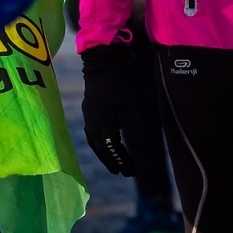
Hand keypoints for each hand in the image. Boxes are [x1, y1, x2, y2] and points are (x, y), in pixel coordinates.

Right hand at [81, 40, 136, 174]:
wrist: (100, 59)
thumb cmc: (119, 78)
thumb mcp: (132, 101)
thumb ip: (137, 122)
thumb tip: (144, 142)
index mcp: (102, 121)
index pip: (112, 147)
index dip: (121, 160)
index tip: (131, 171)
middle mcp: (92, 121)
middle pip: (100, 148)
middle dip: (112, 161)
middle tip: (122, 172)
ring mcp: (88, 115)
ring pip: (94, 142)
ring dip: (104, 154)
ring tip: (114, 163)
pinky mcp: (88, 109)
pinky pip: (92, 133)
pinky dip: (99, 143)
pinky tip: (106, 144)